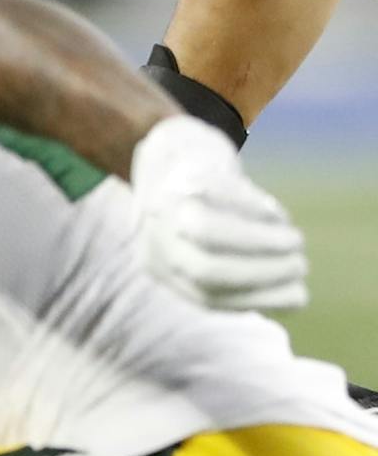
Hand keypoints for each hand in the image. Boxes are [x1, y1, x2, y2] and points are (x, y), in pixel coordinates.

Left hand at [129, 115, 307, 311]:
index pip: (209, 297)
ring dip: (261, 240)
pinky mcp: (180, 174)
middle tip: (301, 266)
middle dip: (262, 272)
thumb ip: (245, 277)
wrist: (172, 157)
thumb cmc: (204, 214)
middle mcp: (154, 241)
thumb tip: (295, 297)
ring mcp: (163, 207)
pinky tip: (277, 214)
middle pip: (206, 269)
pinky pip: (216, 194)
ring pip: (206, 230)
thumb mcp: (212, 251)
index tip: (299, 294)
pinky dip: (252, 208)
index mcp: (161, 269)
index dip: (258, 298)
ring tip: (296, 241)